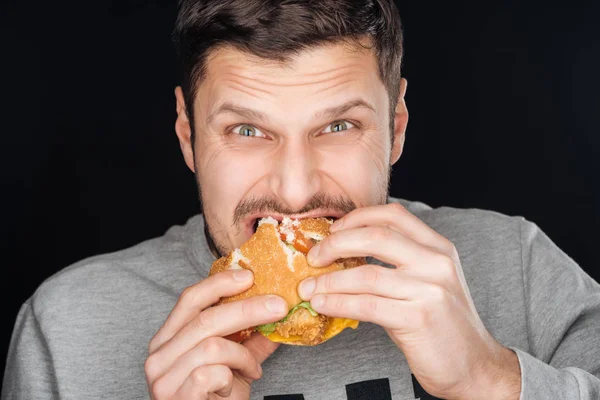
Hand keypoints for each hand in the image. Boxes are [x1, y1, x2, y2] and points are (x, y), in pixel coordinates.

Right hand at [145, 269, 287, 398]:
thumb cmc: (216, 399)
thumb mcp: (235, 363)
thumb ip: (251, 338)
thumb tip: (277, 310)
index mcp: (169, 339)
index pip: (190, 299)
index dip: (220, 283)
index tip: (249, 275)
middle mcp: (159, 355)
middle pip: (205, 318)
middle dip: (248, 309)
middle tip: (279, 306)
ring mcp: (164, 378)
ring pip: (212, 346)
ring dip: (241, 355)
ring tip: (252, 367)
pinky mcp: (176, 397)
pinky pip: (210, 374)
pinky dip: (231, 377)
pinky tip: (235, 385)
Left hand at [298, 203, 520, 399]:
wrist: (474, 365)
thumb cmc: (441, 323)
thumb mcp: (427, 281)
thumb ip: (396, 261)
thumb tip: (342, 253)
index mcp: (439, 247)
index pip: (393, 215)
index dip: (356, 218)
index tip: (331, 231)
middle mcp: (437, 262)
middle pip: (375, 236)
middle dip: (335, 244)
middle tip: (313, 257)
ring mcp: (430, 289)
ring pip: (365, 274)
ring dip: (328, 281)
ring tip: (308, 288)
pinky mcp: (419, 317)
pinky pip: (366, 305)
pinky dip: (337, 303)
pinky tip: (321, 305)